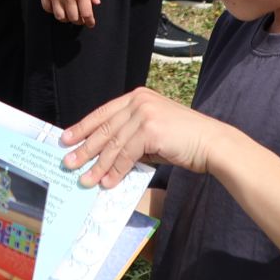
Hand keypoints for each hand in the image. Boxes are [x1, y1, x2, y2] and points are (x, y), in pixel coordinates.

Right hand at [37, 0, 99, 26]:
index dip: (89, 21)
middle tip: (80, 18)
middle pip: (73, 18)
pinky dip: (53, 11)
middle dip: (78, 20)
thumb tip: (96, 2)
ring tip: (68, 14)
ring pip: (60, 16)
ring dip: (66, 18)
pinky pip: (47, 9)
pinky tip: (57, 7)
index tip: (90, 24)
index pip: (86, 13)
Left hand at [61, 87, 228, 187]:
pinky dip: (115, 171)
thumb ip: (131, 138)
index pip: (102, 113)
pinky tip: (107, 182)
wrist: (212, 143)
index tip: (66, 139)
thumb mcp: (153, 132)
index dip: (83, 127)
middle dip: (84, 148)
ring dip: (97, 165)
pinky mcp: (150, 130)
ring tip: (85, 179)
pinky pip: (126, 155)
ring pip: (112, 144)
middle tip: (68, 163)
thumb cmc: (185, 140)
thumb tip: (106, 157)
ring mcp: (144, 113)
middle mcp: (138, 101)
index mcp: (137, 97)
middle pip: (103, 128)